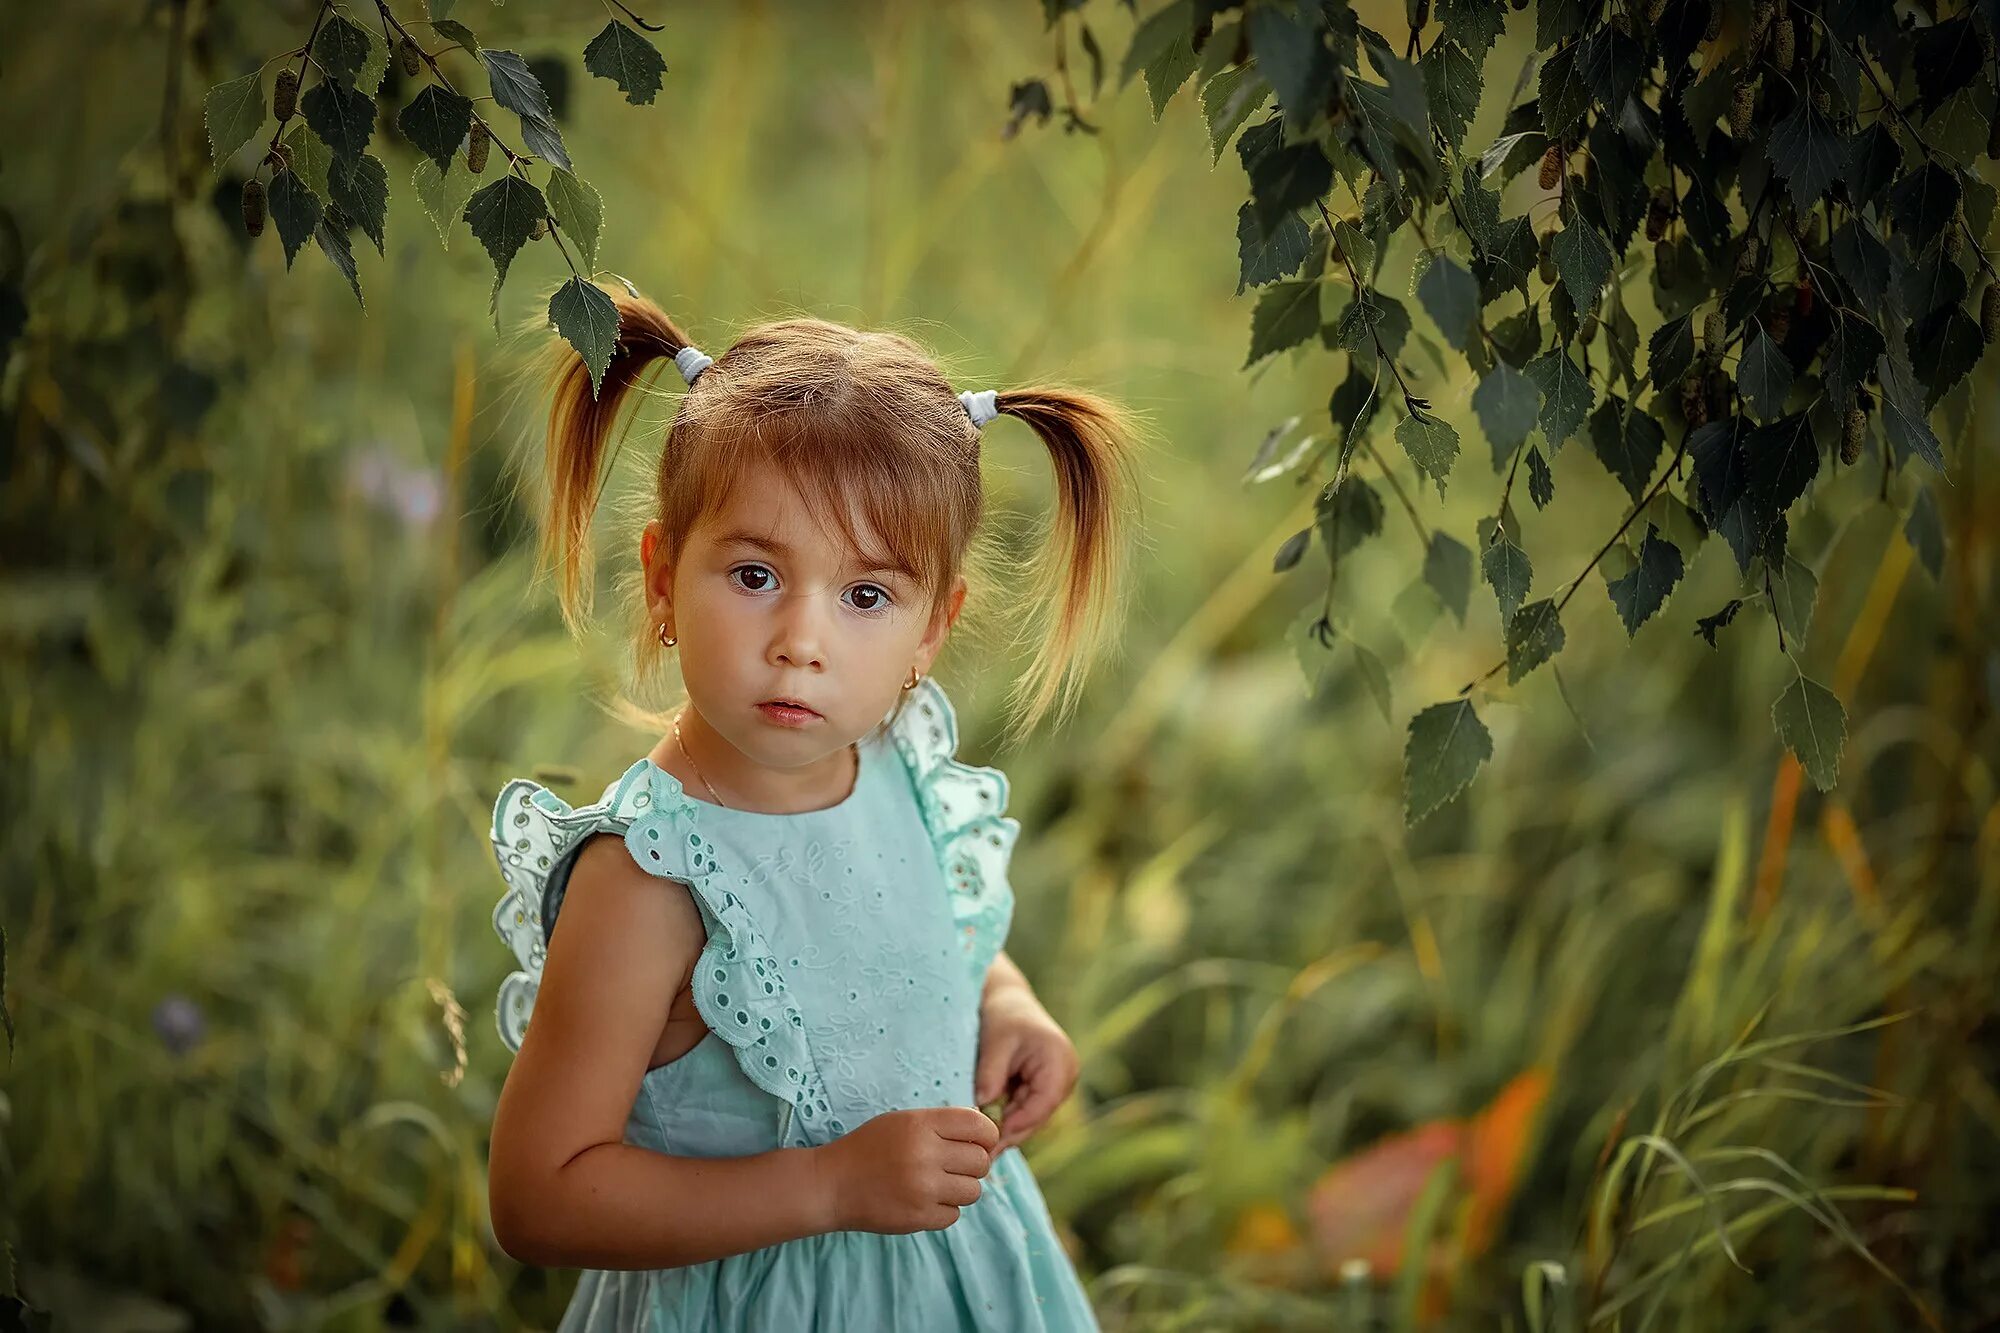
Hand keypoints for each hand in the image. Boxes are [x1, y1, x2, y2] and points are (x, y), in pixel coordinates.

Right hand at [813, 1107, 997, 1234]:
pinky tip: (922, 1201)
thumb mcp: (903, 1122)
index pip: (980, 1126)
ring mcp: (923, 1188)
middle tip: (953, 1167)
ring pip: (973, 1191)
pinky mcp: (919, 1218)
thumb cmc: (869, 1148)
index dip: (987, 1137)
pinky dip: (943, 1210)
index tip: (979, 1144)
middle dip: (973, 1165)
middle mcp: (926, 1154)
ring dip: (959, 1189)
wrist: (832, 1184)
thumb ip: (942, 1124)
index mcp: (922, 1124)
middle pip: (981, 1161)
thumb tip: (986, 1133)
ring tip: (936, 1185)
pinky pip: (954, 1215)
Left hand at [974, 981, 1079, 1156]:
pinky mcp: (1044, 1088)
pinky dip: (1007, 1117)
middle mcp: (1065, 1076)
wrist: (1009, 1001)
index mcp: (1059, 1061)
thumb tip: (982, 1106)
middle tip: (982, 1151)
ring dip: (1007, 1128)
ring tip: (980, 1143)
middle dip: (1010, 1133)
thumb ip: (990, 1074)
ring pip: (1031, 1118)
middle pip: (1038, 1116)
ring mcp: (1057, 1084)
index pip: (1043, 1104)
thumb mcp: (995, 1042)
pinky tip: (986, 1128)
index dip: (1018, 1124)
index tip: (991, 1136)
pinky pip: (1025, 1110)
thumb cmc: (1003, 1016)